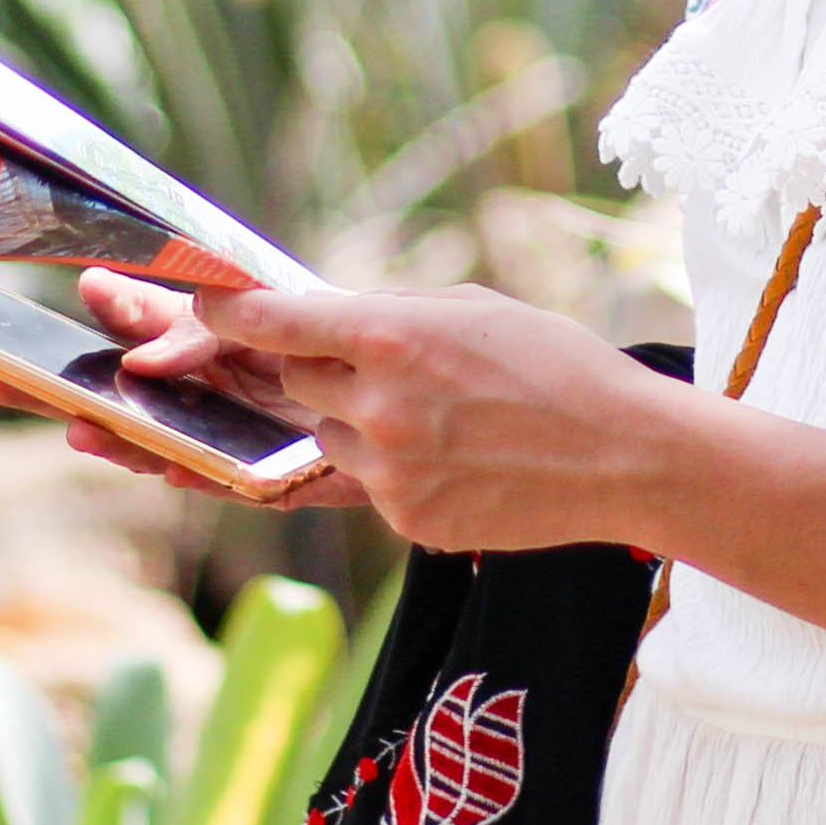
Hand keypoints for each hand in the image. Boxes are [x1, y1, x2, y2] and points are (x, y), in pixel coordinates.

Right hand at [0, 271, 375, 511]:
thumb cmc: (362, 344)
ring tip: (77, 430)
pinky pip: (227, 480)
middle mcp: (217, 392)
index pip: (147, 325)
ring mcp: (238, 437)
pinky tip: (166, 466)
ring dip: (119, 438)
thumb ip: (219, 323)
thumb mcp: (286, 317)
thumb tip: (145, 346)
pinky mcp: (276, 477)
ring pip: (163, 441)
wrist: (433, 405)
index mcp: (217, 342)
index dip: (110, 316)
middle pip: (128, 394)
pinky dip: (195, 473)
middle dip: (66, 388)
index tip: (77, 293)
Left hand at [188, 279, 701, 554]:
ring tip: (442, 417)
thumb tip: (326, 319)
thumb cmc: (557, 366)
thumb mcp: (472, 310)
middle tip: (386, 365)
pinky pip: (368, 485)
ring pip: (329, 437)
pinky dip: (397, 469)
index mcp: (390, 338)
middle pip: (295, 381)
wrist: (624, 454)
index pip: (269, 322)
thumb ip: (390, 314)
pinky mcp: (405, 520)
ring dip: (360, 423)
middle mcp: (377, 406)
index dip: (224, 313)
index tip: (201, 304)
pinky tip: (461, 458)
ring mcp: (389, 471)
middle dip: (321, 369)